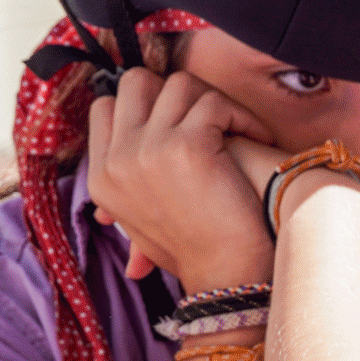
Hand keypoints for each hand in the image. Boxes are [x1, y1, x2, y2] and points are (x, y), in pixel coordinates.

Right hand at [87, 68, 276, 293]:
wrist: (226, 278)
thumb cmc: (198, 249)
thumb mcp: (146, 219)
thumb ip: (136, 178)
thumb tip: (144, 144)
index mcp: (101, 178)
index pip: (107, 107)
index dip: (146, 103)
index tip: (182, 118)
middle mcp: (116, 161)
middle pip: (136, 82)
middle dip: (178, 90)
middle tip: (210, 114)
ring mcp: (147, 150)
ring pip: (179, 84)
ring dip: (215, 100)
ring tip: (238, 126)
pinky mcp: (187, 145)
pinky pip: (214, 102)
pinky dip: (242, 116)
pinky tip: (258, 137)